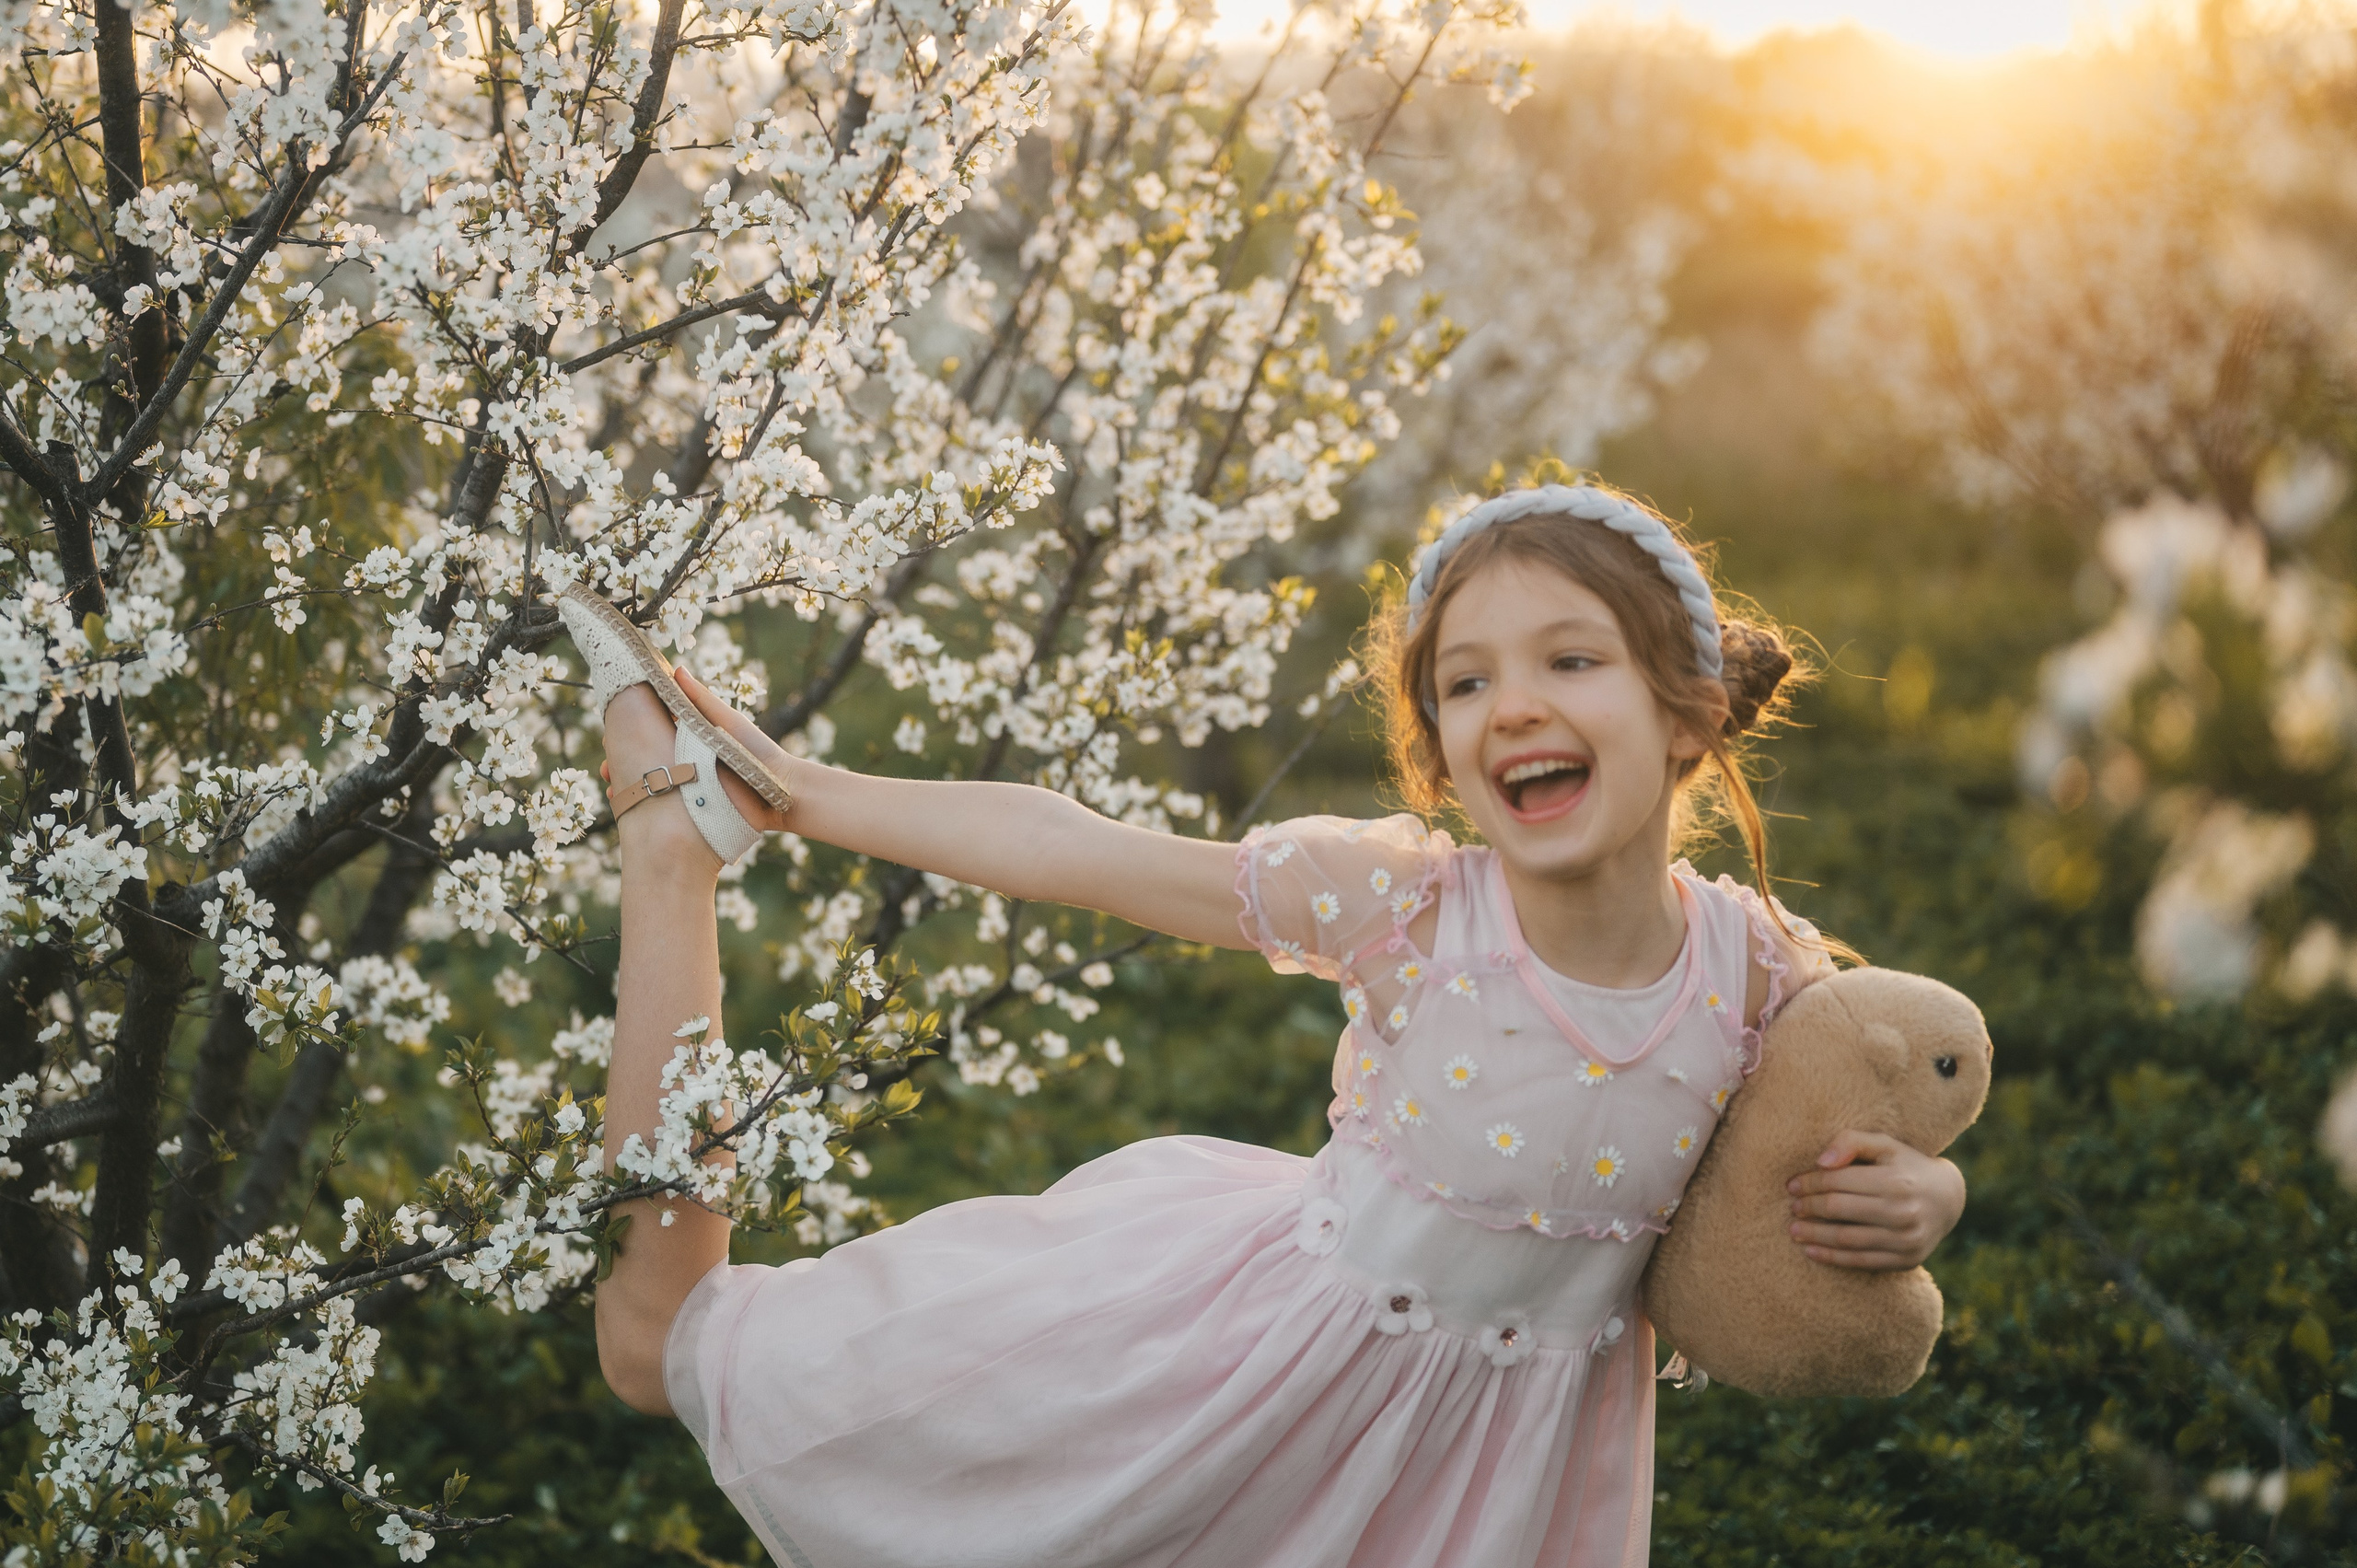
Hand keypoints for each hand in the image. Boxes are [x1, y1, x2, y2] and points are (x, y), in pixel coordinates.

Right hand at [596, 667, 796, 834]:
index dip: (629, 731)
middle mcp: (686, 761)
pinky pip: (662, 805)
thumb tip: (676, 670)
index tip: (610, 732)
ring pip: (648, 783)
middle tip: (606, 767)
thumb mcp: (728, 724)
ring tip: (612, 789)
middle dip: (622, 762)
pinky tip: (626, 808)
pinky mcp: (693, 806)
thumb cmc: (758, 753)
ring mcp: (688, 785)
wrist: (781, 794)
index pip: (652, 730)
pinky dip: (643, 805)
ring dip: (629, 786)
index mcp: (692, 737)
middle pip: (645, 758)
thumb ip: (702, 702)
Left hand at [1785, 1129, 1965, 1270]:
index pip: (1838, 1181)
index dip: (1810, 1183)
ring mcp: (1906, 1239)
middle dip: (1809, 1208)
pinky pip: (1861, 1261)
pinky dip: (1832, 1258)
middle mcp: (1903, 1211)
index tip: (1792, 1185)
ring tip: (1794, 1230)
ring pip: (1846, 1239)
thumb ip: (1852, 1142)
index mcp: (1895, 1180)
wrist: (1948, 1199)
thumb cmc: (1906, 1166)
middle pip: (1839, 1210)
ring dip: (1814, 1236)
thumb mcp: (1885, 1144)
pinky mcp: (1906, 1260)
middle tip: (1792, 1207)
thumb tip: (1821, 1161)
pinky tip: (1811, 1251)